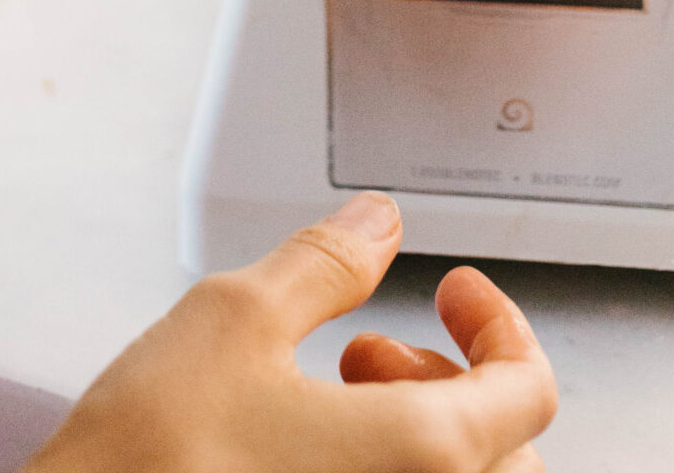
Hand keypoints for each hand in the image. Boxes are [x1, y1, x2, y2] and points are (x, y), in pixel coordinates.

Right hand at [25, 193, 555, 472]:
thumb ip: (325, 262)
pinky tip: (305, 453)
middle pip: (505, 457)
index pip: (529, 392)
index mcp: (421, 457)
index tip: (457, 292)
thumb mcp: (231, 318)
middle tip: (373, 350)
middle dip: (453, 384)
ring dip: (420, 435)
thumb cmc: (144, 466)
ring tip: (331, 398)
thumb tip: (380, 225)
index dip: (500, 324)